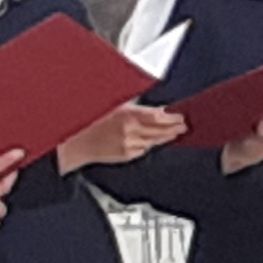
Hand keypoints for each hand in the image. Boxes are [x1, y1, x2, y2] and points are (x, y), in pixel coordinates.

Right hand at [58, 102, 187, 172]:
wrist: (79, 142)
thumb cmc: (94, 121)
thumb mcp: (114, 107)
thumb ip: (136, 109)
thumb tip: (158, 111)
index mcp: (126, 115)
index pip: (157, 117)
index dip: (171, 117)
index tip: (179, 116)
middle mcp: (129, 130)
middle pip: (159, 130)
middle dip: (173, 128)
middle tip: (182, 126)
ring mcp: (128, 145)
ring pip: (154, 141)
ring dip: (165, 137)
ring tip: (173, 133)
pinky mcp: (127, 155)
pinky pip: (144, 149)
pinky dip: (149, 144)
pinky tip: (151, 140)